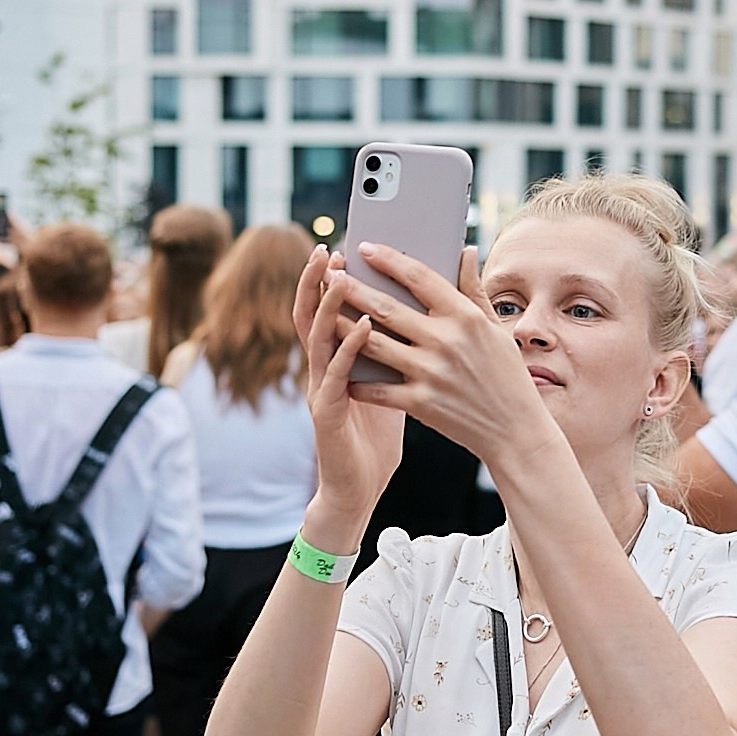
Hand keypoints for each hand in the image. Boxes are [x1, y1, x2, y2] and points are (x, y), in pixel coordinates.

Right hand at [292, 247, 404, 540]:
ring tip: (340, 275)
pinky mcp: (328, 413)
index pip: (327, 312)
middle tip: (329, 251)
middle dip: (318, 282)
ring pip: (318, 339)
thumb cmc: (376, 436)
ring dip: (328, 306)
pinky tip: (362, 326)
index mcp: (334, 361)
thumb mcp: (388, 383)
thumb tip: (424, 314)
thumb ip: (398, 348)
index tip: (342, 248)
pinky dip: (347, 348)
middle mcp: (321, 370)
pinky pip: (337, 375)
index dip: (328, 281)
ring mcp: (321, 390)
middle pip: (312, 317)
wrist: (360, 487)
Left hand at [329, 243, 553, 463]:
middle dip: (352, 288)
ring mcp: (430, 373)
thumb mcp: (495, 329)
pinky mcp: (420, 403)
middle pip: (386, 308)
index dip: (389, 260)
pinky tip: (339, 366)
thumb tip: (464, 250)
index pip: (419, 278)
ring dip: (344, 326)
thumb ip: (474, 288)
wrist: (515, 432)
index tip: (365, 248)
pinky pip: (376, 388)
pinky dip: (355, 378)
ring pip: (372, 343)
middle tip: (330, 275)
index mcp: (465, 317)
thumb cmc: (507, 376)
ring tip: (326, 313)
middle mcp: (445, 341)